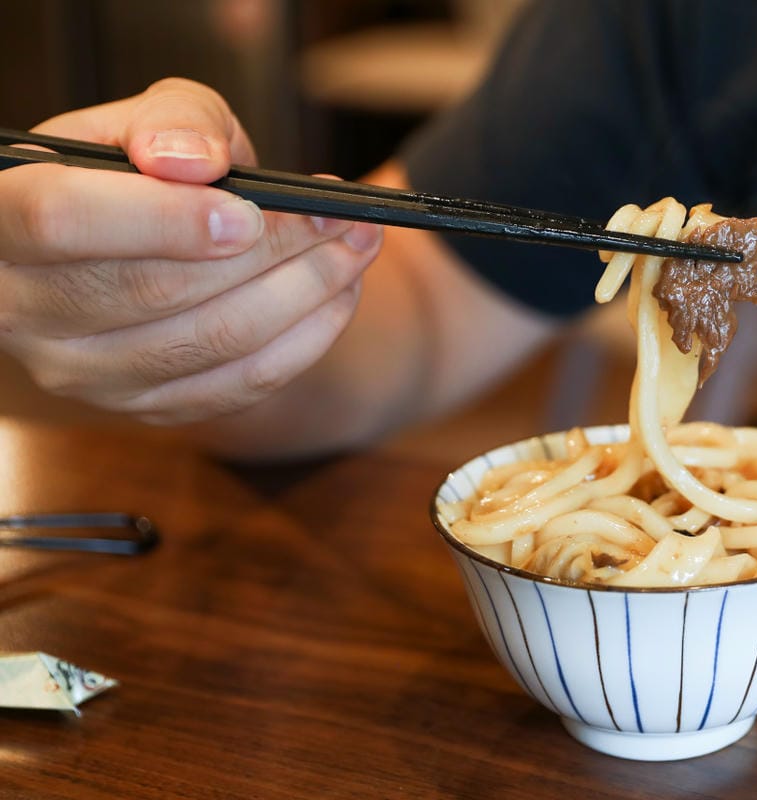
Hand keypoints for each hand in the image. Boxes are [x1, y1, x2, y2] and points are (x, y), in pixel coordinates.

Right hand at [0, 78, 382, 423]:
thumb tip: (195, 163)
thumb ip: (173, 122)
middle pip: (152, 291)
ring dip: (305, 293)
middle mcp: (24, 307)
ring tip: (358, 246)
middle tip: (343, 218)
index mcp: (1, 218)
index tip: (249, 212)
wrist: (156, 240)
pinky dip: (306, 338)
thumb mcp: (152, 120)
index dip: (160, 219)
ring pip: (207, 343)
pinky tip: (341, 294)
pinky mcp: (143, 406)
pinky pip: (237, 385)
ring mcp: (82, 371)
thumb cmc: (146, 168)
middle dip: (270, 250)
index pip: (60, 222)